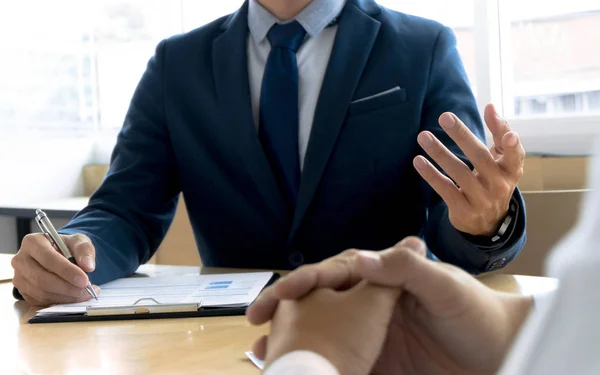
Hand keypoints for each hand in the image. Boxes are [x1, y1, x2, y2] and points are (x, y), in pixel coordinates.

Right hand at [11, 233, 99, 305]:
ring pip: (42, 292)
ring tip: (85, 293)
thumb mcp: (78, 241)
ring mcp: (20, 278)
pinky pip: (41, 301)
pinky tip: (75, 297)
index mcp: (32, 242)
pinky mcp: (24, 292)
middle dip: (68, 287)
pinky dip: (61, 301)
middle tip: (87, 290)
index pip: (48, 258)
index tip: (84, 280)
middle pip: (42, 279)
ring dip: (66, 296)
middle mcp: (21, 260)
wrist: (59, 255)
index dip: (67, 271)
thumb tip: (88, 266)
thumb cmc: (66, 247)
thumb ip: (84, 251)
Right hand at [247, 237, 532, 374]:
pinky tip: (294, 372)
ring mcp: (369, 334)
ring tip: (263, 354)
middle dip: (284, 310)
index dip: (304, 281)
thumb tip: (356, 259)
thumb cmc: (476, 313)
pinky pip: (339, 362)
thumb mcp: (444, 286)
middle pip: (318, 303)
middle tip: (257, 323)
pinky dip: (315, 367)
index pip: (334, 273)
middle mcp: (369, 303)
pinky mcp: (375, 362)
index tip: (279, 295)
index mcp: (382, 278)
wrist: (501, 354)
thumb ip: (404, 270)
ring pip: (322, 333)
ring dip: (292, 341)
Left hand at [413, 104, 524, 235]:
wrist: (488, 223)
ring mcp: (481, 200)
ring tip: (423, 136)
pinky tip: (418, 160)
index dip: (511, 143)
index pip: (515, 155)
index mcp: (511, 170)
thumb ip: (500, 133)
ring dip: (439, 152)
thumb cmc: (494, 180)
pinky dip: (431, 174)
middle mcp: (499, 185)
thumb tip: (491, 106)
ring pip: (458, 172)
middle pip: (480, 157)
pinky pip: (445, 189)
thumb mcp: (502, 160)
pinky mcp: (463, 210)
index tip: (506, 130)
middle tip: (444, 117)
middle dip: (461, 135)